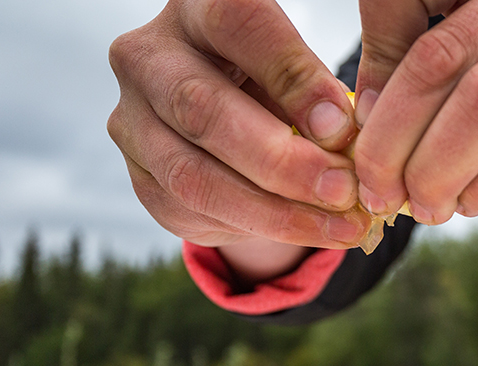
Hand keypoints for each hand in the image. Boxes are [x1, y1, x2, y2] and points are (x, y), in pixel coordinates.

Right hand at [108, 0, 370, 249]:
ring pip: (193, 176)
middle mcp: (148, 58)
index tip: (344, 128)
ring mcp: (132, 121)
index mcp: (196, 10)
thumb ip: (318, 98)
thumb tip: (341, 139)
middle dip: (282, 161)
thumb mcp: (303, 77)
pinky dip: (257, 230)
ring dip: (275, 212)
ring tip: (339, 227)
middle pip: (200, 108)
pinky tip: (308, 231)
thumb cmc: (278, 85)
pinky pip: (192, 213)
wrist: (236, 124)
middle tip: (344, 191)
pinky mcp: (140, 177)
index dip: (294, 78)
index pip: (237, 26)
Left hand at [353, 0, 477, 223]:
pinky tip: (470, 204)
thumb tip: (368, 126)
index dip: (378, 87)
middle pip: (443, 59)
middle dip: (396, 136)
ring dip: (438, 167)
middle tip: (377, 188)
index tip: (358, 144)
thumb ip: (448, 73)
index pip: (419, 21)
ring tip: (422, 207)